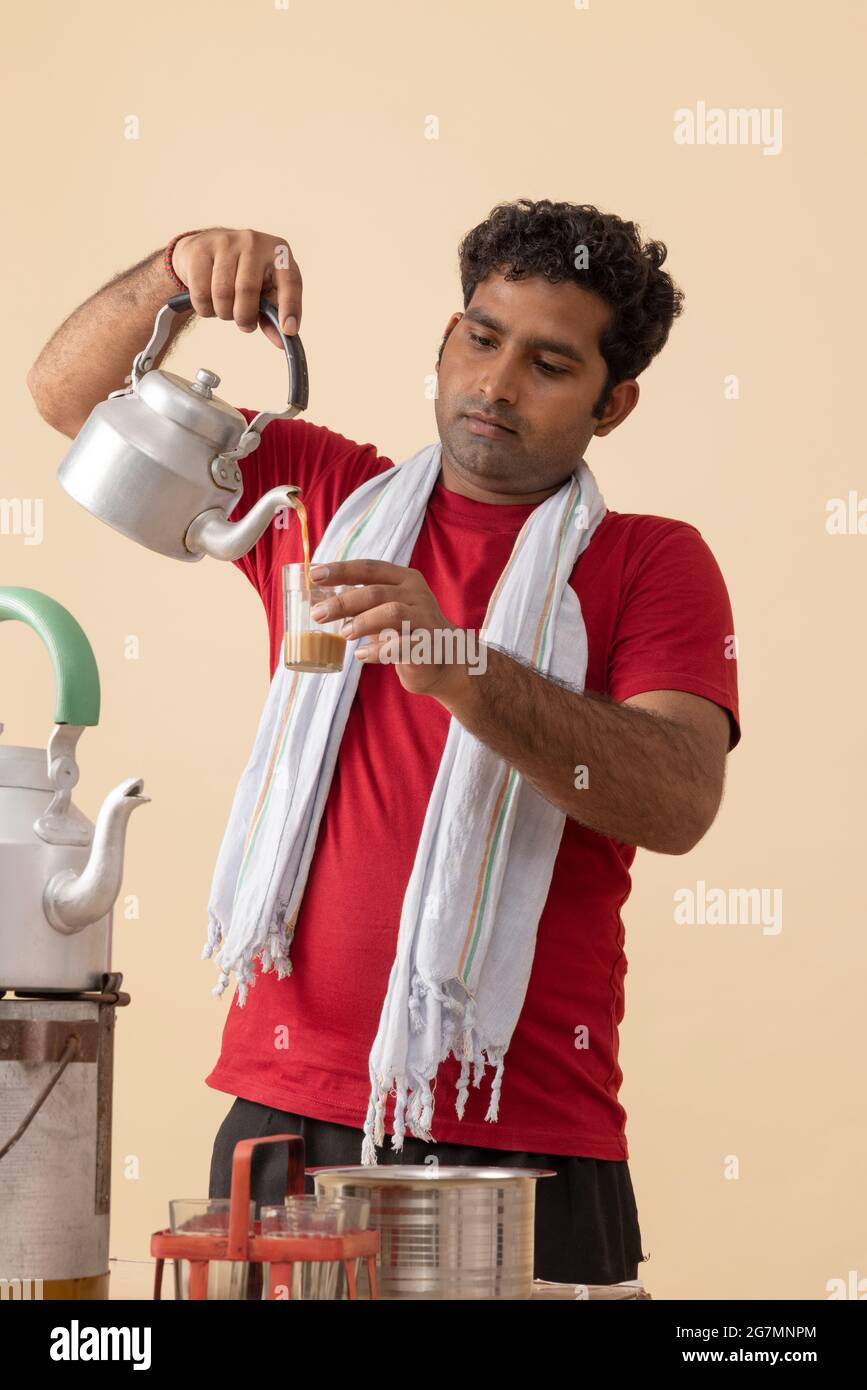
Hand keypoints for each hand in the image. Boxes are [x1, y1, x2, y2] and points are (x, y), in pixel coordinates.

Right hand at [171, 227, 302, 348]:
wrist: (206, 248)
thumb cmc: (243, 274)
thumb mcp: (264, 290)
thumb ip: (273, 316)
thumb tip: (282, 342)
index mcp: (278, 252)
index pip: (290, 281)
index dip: (290, 307)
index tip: (288, 330)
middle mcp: (254, 242)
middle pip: (247, 290)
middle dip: (244, 317)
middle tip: (245, 324)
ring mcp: (225, 242)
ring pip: (222, 293)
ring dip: (223, 313)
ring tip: (225, 309)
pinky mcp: (200, 250)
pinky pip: (201, 293)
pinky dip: (205, 309)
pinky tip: (209, 301)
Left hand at [308, 560, 470, 699]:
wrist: (445, 660)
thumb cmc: (407, 631)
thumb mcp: (387, 608)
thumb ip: (363, 601)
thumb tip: (322, 601)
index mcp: (405, 579)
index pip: (369, 568)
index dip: (341, 570)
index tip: (314, 575)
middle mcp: (417, 594)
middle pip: (375, 591)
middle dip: (343, 602)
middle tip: (318, 614)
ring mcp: (425, 618)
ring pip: (391, 612)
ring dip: (362, 623)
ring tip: (344, 634)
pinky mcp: (428, 644)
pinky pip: (400, 645)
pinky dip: (376, 650)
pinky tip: (361, 655)